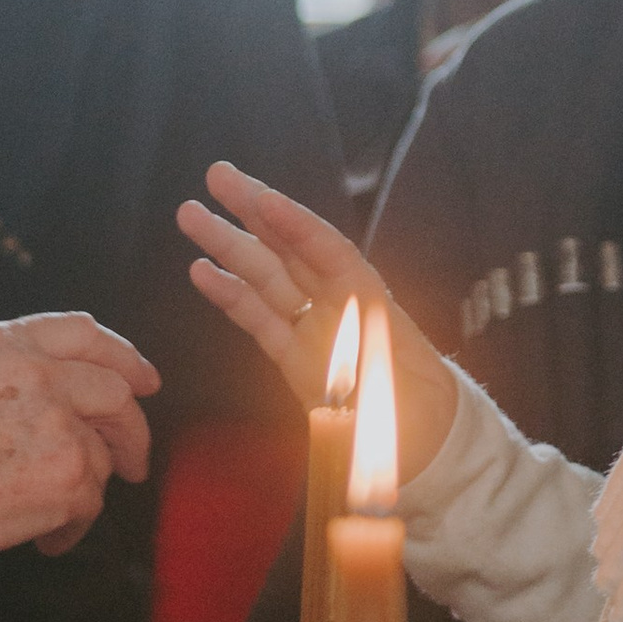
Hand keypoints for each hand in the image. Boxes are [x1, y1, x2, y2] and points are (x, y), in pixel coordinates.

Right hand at [0, 314, 156, 576]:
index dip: (121, 356)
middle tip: (134, 458)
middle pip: (113, 390)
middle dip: (132, 427)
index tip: (141, 379)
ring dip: (87, 489)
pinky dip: (72, 526)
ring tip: (57, 515)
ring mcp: (56, 420)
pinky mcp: (68, 472)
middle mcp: (33, 371)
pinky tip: (45, 540)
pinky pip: (91, 503)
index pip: (80, 331)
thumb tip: (45, 408)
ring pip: (101, 454)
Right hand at [178, 163, 459, 484]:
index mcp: (368, 304)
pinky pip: (259, 319)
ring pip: (266, 277)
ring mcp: (313, 329)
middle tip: (217, 175)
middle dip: (253, 211)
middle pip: (290, 249)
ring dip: (228, 244)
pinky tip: (202, 271)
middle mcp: (337, 306)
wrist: (432, 446)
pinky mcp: (295, 357)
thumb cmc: (422, 417)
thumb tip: (339, 382)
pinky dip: (231, 294)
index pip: (328, 254)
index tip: (264, 200)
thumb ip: (365, 382)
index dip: (295, 227)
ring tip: (190, 213)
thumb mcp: (401, 395)